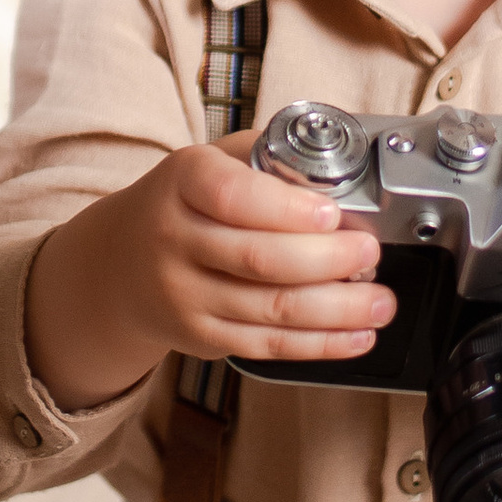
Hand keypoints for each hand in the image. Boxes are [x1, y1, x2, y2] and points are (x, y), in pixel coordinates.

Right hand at [25, 135, 393, 412]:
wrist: (120, 264)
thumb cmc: (183, 203)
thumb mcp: (210, 160)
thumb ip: (266, 156)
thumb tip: (334, 165)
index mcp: (182, 182)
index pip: (232, 195)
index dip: (288, 207)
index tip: (333, 211)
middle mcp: (175, 239)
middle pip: (259, 259)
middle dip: (329, 260)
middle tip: (370, 253)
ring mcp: (185, 294)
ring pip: (271, 309)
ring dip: (338, 309)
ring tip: (381, 300)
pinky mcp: (202, 336)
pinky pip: (268, 344)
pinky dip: (320, 343)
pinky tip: (357, 334)